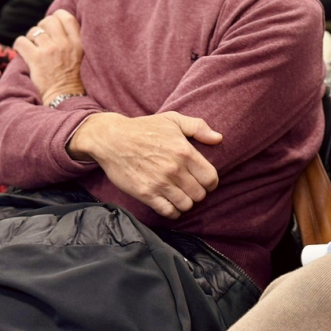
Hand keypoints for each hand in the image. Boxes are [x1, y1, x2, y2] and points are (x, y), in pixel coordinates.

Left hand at [14, 10, 84, 105]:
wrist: (65, 97)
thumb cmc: (73, 78)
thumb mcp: (81, 56)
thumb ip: (73, 40)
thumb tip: (57, 26)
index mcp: (78, 42)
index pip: (66, 17)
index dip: (57, 17)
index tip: (54, 24)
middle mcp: (65, 44)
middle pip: (48, 20)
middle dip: (42, 26)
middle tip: (41, 37)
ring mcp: (50, 50)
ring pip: (34, 31)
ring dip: (31, 37)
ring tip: (33, 47)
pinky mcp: (36, 59)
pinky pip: (21, 42)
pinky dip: (19, 45)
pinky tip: (23, 52)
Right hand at [69, 110, 222, 218]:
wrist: (112, 139)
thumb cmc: (144, 128)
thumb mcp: (173, 119)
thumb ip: (198, 127)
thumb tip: (218, 138)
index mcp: (185, 151)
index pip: (210, 178)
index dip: (211, 182)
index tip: (205, 182)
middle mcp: (175, 169)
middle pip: (199, 194)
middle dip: (199, 193)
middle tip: (191, 188)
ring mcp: (160, 183)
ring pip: (186, 205)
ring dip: (186, 202)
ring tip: (181, 195)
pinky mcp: (145, 193)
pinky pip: (168, 211)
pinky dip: (173, 211)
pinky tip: (171, 204)